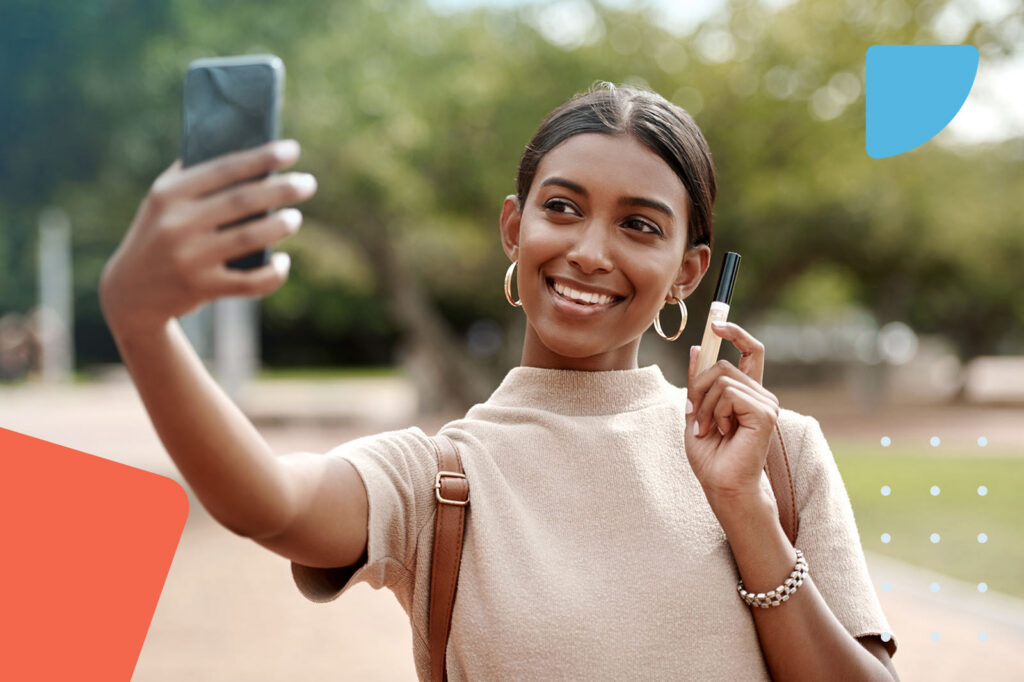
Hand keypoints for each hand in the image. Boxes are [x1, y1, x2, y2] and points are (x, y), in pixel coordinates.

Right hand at [98, 139, 316, 340]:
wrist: (130, 293)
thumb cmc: (159, 235)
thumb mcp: (162, 202)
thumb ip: (193, 176)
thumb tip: (248, 150)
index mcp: (168, 194)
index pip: (224, 168)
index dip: (262, 158)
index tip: (292, 150)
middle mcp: (177, 224)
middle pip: (242, 201)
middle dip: (282, 189)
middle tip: (308, 184)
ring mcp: (189, 258)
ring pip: (249, 238)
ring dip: (281, 226)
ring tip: (295, 217)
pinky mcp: (201, 288)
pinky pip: (250, 282)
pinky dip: (274, 273)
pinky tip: (283, 261)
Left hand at [684, 321, 779, 501]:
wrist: (720, 485)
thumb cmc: (710, 455)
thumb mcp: (696, 410)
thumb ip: (697, 382)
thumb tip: (695, 348)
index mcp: (747, 393)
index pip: (750, 351)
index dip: (736, 333)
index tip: (717, 324)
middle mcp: (761, 395)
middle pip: (721, 365)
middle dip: (697, 388)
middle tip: (694, 416)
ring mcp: (766, 403)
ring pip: (721, 379)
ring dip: (704, 406)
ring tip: (708, 429)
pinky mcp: (765, 413)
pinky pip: (729, 394)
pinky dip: (715, 412)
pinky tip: (722, 432)